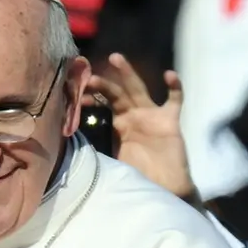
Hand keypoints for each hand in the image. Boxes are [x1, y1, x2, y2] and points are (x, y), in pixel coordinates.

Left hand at [83, 53, 194, 199]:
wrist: (164, 188)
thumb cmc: (140, 175)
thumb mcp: (114, 161)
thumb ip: (100, 150)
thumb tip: (72, 148)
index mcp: (119, 125)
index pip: (102, 106)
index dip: (89, 100)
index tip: (74, 96)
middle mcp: (134, 116)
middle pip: (116, 94)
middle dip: (103, 83)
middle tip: (87, 75)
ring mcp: (152, 116)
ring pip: (139, 89)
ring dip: (127, 74)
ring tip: (115, 58)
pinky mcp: (170, 120)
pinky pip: (175, 100)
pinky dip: (175, 88)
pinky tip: (169, 75)